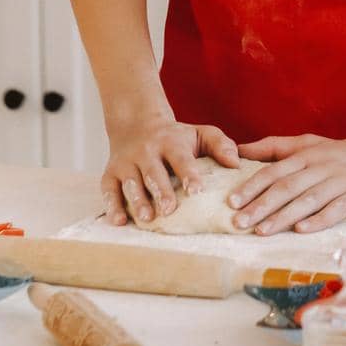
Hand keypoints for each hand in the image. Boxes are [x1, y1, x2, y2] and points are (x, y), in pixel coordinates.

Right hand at [101, 109, 238, 225]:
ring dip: (138, 200)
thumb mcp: (199, 134)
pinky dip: (112, 206)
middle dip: (161, 191)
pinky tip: (119, 221)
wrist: (136, 123)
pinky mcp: (110, 174)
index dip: (189, 174)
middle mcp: (146, 151)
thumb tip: (236, 164)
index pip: (181, 158)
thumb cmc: (175, 137)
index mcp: (170, 142)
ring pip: (131, 182)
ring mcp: (126, 163)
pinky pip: (109, 190)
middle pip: (154, 172)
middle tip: (170, 209)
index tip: (197, 191)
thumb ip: (220, 145)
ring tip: (147, 218)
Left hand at [231, 129, 345, 235]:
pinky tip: (302, 230)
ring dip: (284, 216)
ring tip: (262, 230)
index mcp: (308, 153)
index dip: (253, 185)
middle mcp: (322, 165)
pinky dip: (319, 219)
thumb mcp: (312, 144)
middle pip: (288, 185)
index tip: (231, 201)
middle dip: (261, 204)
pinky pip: (337, 208)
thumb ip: (277, 147)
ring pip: (309, 198)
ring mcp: (342, 180)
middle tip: (238, 221)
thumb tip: (241, 150)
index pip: (275, 169)